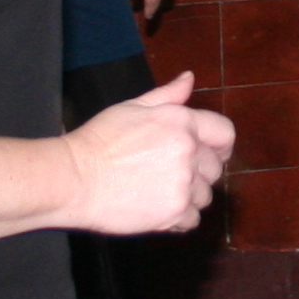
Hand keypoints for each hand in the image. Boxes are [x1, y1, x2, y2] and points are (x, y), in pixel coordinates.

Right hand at [65, 73, 235, 234]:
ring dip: (188, 198)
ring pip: (204, 196)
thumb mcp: (132, 107)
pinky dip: (178, 219)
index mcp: (182, 122)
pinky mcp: (173, 211)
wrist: (74, 178)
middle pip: (215, 169)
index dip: (220, 147)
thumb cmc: (98, 141)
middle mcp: (188, 151)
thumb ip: (167, 95)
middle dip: (199, 174)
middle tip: (170, 176)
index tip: (211, 155)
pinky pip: (192, 220)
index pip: (225, 133)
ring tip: (158, 193)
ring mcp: (183, 183)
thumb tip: (189, 78)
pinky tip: (156, 209)